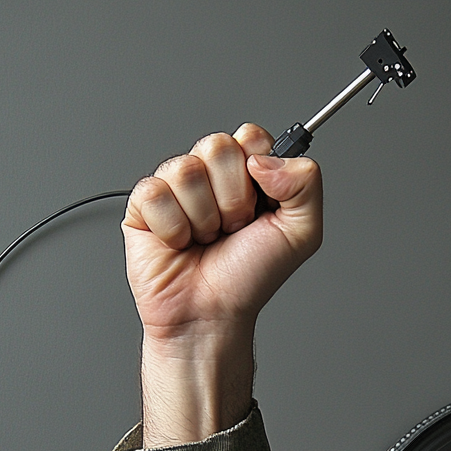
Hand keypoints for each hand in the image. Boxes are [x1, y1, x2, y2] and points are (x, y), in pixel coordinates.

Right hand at [123, 123, 322, 446]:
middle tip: (232, 228)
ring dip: (203, 217)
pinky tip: (178, 243)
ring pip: (186, 169)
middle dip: (232, 198)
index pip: (250, 136)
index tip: (260, 206)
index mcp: (247, 175)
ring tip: (205, 239)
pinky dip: (172, 226)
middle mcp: (211, 176)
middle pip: (217, 146)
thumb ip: (306, 182)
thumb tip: (264, 158)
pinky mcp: (143, 205)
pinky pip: (154, 192)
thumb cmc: (249, 279)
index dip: (258, 170)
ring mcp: (175, 188)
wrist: (211, 314)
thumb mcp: (302, 233)